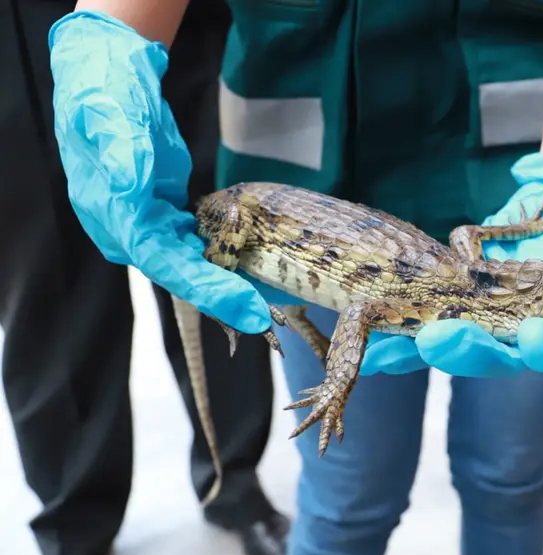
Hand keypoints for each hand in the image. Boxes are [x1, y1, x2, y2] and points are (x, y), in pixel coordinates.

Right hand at [49, 10, 270, 333]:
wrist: (104, 75)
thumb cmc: (106, 96)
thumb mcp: (112, 120)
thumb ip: (125, 155)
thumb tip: (135, 186)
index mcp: (114, 216)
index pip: (163, 264)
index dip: (205, 289)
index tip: (244, 307)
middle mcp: (129, 230)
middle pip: (180, 274)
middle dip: (222, 297)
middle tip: (265, 318)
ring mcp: (147, 223)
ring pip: (190, 265)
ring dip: (225, 284)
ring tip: (265, 305)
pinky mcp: (165, 214)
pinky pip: (196, 246)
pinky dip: (222, 260)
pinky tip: (249, 269)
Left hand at [361, 150, 542, 377]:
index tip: (534, 334)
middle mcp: (524, 328)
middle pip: (493, 351)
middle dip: (468, 348)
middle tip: (442, 338)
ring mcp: (489, 310)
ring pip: (456, 335)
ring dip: (428, 337)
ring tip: (405, 331)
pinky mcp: (461, 284)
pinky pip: (423, 308)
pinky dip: (392, 330)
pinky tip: (368, 340)